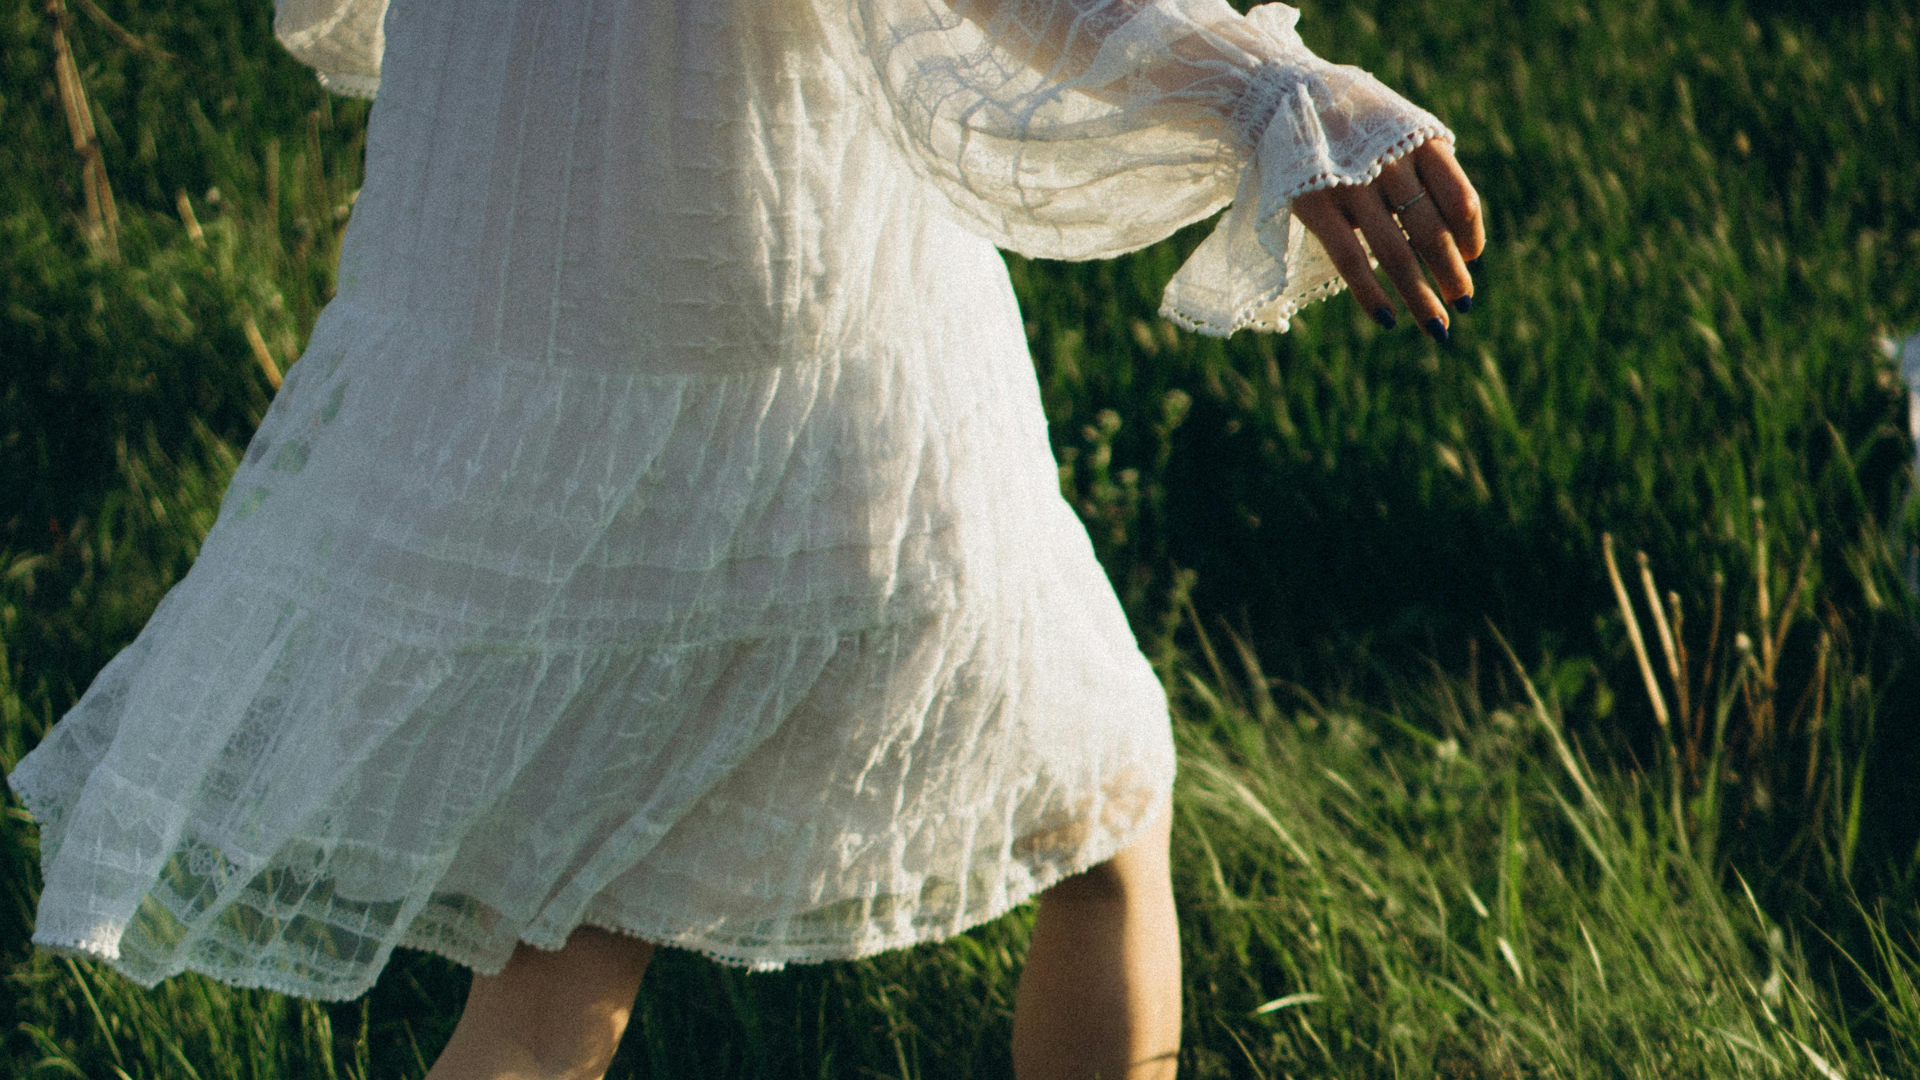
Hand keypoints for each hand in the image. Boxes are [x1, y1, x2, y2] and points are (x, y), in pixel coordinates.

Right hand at [1290, 138, 1484, 340]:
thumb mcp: (1400, 130)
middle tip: (1462, 303)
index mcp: (1420, 142)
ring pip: (1395, 254)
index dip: (1471, 236)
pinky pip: (1350, 261)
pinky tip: (1388, 320)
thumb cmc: (1355, 122)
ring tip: (1438, 327)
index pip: (1461, 200)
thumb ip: (1428, 171)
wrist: (1286, 94)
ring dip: (1420, 297)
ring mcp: (1350, 186)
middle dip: (1452, 275)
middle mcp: (1389, 163)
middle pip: (1432, 233)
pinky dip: (1371, 295)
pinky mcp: (1315, 205)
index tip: (1471, 259)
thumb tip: (1458, 242)